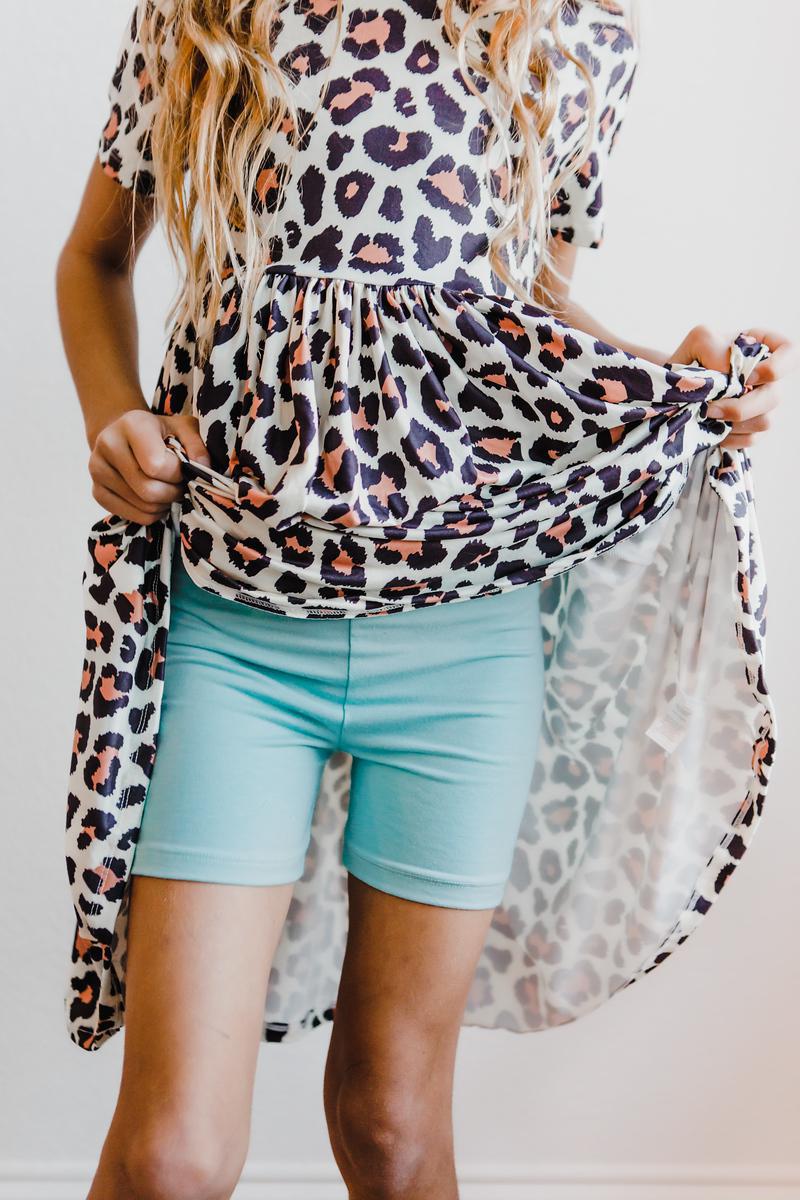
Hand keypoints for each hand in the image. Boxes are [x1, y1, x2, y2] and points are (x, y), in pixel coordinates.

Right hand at [88, 409, 210, 523]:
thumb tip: (202, 468)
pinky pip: (132, 517)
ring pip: (142, 506)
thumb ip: (197, 445)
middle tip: (179, 485)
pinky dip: (151, 514)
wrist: (125, 435)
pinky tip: (154, 499)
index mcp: (132, 424)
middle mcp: (108, 444)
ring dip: (164, 504)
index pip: (157, 466)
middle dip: (172, 493)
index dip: (177, 473)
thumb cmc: (160, 432)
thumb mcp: (183, 428)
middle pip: (148, 491)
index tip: (181, 467)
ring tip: (167, 490)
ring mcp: (97, 469)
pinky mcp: (96, 491)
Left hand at [670, 324, 798, 449]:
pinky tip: (712, 429)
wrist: (680, 386)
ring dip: (733, 422)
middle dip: (741, 406)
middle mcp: (771, 378)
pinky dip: (730, 437)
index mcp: (764, 347)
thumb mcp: (698, 340)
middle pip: (775, 396)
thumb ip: (711, 346)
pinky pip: (752, 438)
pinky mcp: (755, 427)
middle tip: (711, 408)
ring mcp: (765, 404)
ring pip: (766, 421)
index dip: (775, 368)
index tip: (746, 378)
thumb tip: (729, 372)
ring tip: (708, 416)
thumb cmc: (694, 357)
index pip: (790, 353)